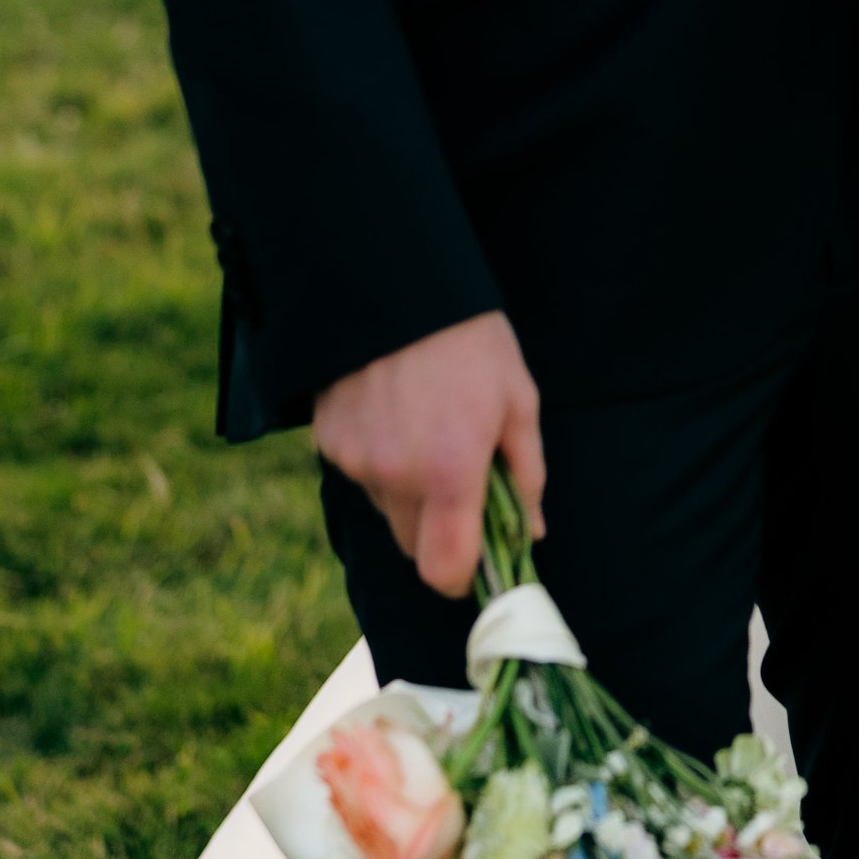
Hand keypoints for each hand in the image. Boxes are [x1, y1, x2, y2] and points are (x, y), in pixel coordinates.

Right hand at [313, 308, 544, 597]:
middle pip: (413, 546)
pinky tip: (394, 414)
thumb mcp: (518, 401)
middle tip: (459, 481)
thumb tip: (530, 532)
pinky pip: (360, 474)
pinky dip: (379, 460)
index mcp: (451, 471)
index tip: (477, 557)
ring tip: (426, 430)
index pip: (444, 571)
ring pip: (386, 508)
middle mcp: (397, 476)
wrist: (395, 282)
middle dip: (438, 530)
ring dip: (408, 491)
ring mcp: (356, 460)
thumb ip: (525, 475)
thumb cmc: (470, 341)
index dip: (461, 576)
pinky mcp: (328, 441)